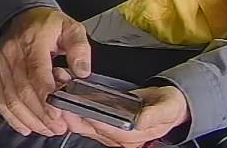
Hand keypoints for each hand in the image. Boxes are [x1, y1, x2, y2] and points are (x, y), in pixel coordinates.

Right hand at [0, 7, 91, 137]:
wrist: (18, 14)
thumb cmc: (46, 24)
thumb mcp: (70, 27)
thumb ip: (79, 48)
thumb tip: (82, 71)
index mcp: (33, 40)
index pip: (36, 72)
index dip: (46, 96)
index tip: (57, 113)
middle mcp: (13, 54)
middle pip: (23, 90)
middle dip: (41, 113)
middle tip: (58, 127)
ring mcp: (2, 65)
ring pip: (11, 98)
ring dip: (29, 118)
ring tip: (47, 129)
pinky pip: (1, 99)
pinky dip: (12, 116)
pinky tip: (26, 126)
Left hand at [69, 85, 190, 147]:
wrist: (167, 104)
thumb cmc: (168, 106)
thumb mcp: (168, 108)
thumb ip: (155, 115)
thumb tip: (141, 120)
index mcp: (134, 136)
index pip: (109, 130)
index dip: (93, 119)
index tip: (79, 106)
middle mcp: (118, 137)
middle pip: (89, 128)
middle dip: (72, 111)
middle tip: (59, 94)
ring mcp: (108, 131)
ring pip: (82, 122)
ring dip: (68, 106)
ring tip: (58, 88)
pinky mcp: (102, 124)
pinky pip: (83, 117)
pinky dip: (72, 104)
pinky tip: (64, 90)